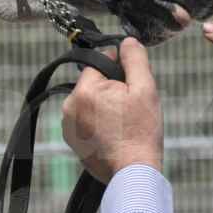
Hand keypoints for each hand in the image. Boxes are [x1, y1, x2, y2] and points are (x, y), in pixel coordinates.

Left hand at [61, 37, 163, 183]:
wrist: (133, 172)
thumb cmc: (141, 131)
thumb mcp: (145, 89)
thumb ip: (134, 60)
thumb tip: (126, 41)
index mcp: (84, 90)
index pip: (99, 62)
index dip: (119, 67)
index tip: (132, 82)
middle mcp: (69, 105)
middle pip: (94, 83)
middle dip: (113, 88)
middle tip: (131, 106)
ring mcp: (68, 124)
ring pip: (91, 101)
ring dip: (106, 105)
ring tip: (124, 122)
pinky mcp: (72, 139)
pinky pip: (86, 119)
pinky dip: (99, 121)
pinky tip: (115, 132)